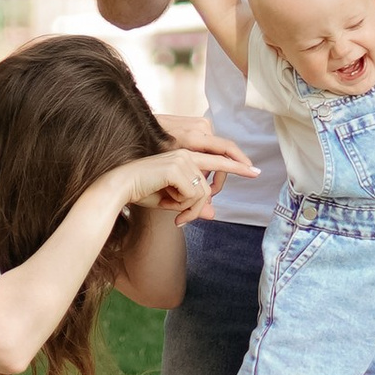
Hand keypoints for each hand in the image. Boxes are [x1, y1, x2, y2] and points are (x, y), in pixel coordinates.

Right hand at [112, 140, 254, 217]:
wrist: (120, 187)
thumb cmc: (141, 192)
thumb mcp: (172, 201)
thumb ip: (192, 204)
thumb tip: (213, 214)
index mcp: (185, 156)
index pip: (217, 159)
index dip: (237, 165)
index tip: (255, 171)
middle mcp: (187, 154)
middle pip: (210, 185)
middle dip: (201, 206)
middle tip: (183, 220)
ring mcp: (183, 159)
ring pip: (202, 194)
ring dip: (189, 210)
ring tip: (173, 215)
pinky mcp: (177, 168)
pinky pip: (193, 195)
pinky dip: (182, 207)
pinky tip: (168, 205)